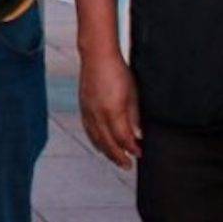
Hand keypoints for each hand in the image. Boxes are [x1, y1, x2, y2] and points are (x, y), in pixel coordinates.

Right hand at [78, 50, 140, 167]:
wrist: (97, 56)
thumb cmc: (117, 70)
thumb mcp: (132, 94)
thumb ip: (134, 116)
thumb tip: (138, 134)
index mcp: (112, 110)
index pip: (122, 138)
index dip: (131, 148)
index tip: (139, 154)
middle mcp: (98, 114)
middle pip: (108, 143)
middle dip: (119, 156)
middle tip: (128, 166)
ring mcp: (88, 111)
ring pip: (96, 138)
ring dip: (106, 151)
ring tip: (115, 159)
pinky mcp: (83, 107)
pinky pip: (88, 130)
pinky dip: (94, 140)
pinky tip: (99, 145)